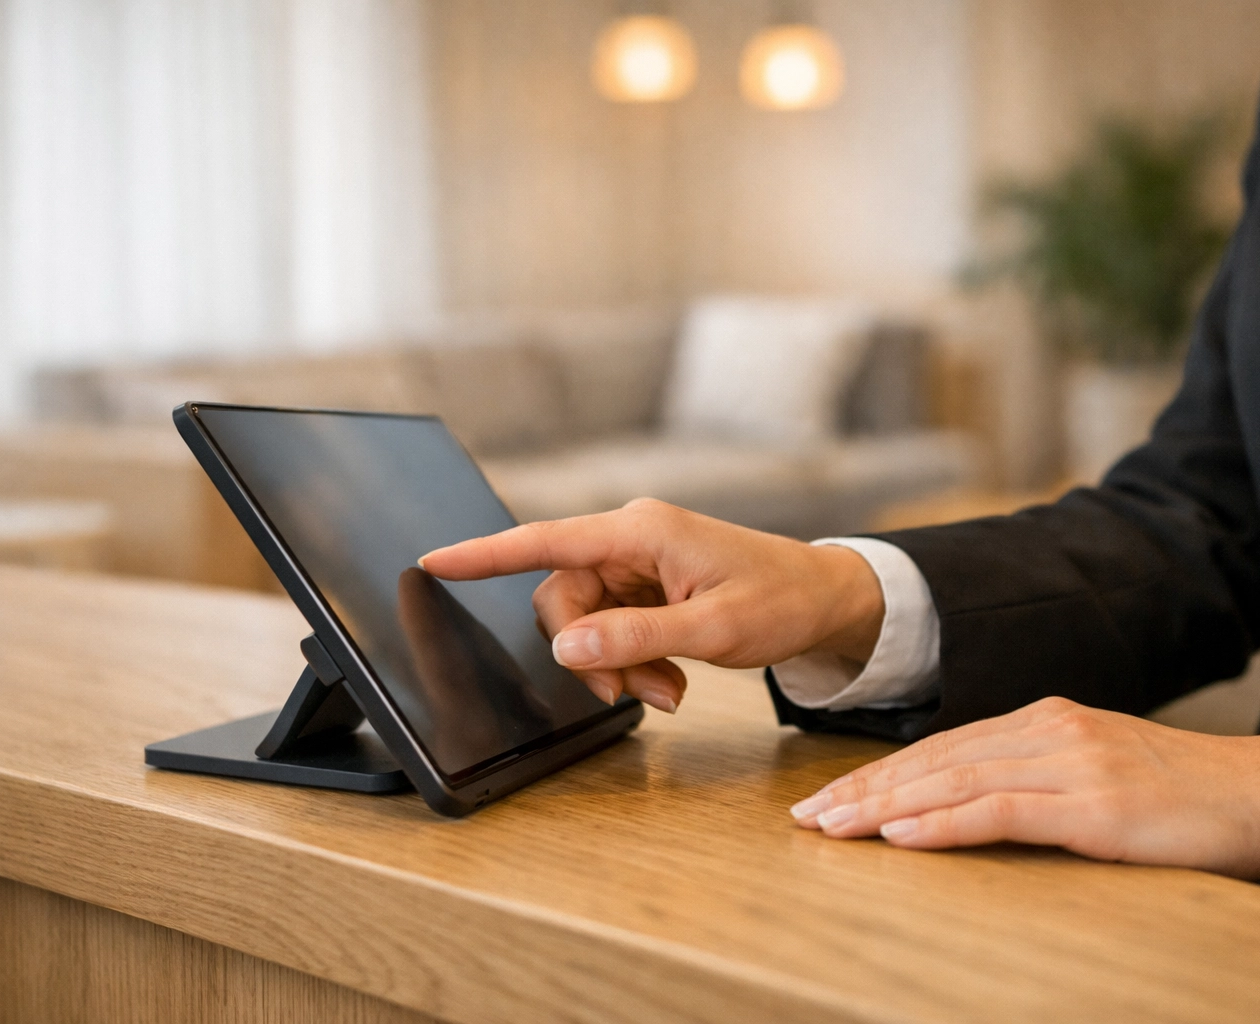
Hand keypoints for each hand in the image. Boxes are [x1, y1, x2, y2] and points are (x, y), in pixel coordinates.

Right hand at [420, 499, 884, 713]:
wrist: (825, 598)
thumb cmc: (781, 600)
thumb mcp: (712, 630)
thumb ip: (636, 639)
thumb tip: (568, 647)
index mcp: (641, 531)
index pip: (546, 540)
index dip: (485, 554)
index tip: (434, 562)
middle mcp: (632, 539)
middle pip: (563, 598)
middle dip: (590, 654)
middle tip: (635, 696)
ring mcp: (640, 563)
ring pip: (588, 622)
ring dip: (618, 665)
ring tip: (668, 691)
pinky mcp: (650, 586)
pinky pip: (615, 628)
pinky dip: (635, 662)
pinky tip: (671, 680)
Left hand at [789, 697, 1259, 878]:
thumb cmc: (1183, 796)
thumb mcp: (1098, 775)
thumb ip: (1036, 778)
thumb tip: (971, 803)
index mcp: (1046, 721)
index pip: (943, 748)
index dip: (881, 774)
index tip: (831, 800)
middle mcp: (1049, 731)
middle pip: (935, 760)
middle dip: (864, 791)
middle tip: (807, 819)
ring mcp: (1071, 763)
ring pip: (955, 780)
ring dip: (885, 807)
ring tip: (833, 829)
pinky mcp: (1094, 805)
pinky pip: (1001, 811)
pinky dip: (944, 822)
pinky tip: (901, 836)